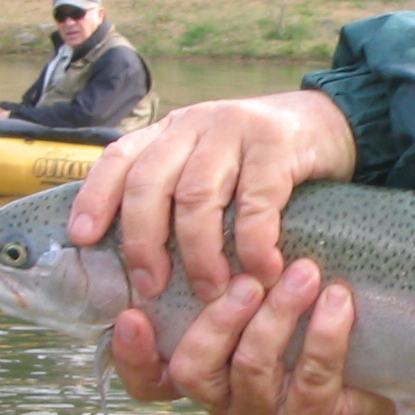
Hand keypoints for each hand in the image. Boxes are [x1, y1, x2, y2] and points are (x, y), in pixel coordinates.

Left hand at [69, 91, 357, 303]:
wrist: (332, 123)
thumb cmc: (264, 162)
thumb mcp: (212, 166)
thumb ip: (178, 193)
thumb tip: (139, 259)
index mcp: (171, 132)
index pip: (119, 158)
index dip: (95, 197)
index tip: (83, 238)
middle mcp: (195, 125)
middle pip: (150, 183)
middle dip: (144, 241)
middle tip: (151, 287)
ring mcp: (235, 130)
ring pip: (196, 197)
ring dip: (199, 253)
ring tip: (212, 291)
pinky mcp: (277, 144)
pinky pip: (256, 202)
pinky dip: (254, 244)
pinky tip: (263, 271)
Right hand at [109, 259, 395, 414]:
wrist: (382, 359)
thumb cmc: (308, 314)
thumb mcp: (261, 289)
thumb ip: (225, 269)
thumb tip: (198, 208)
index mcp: (202, 368)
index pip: (148, 378)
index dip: (133, 355)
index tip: (132, 315)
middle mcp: (224, 398)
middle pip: (193, 370)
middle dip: (218, 321)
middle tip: (248, 280)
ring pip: (252, 371)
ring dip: (276, 318)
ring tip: (304, 274)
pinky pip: (312, 379)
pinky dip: (323, 336)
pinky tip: (338, 301)